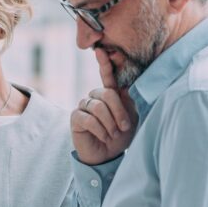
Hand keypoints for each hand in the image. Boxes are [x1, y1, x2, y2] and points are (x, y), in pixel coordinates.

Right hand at [71, 48, 137, 164]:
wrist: (108, 156)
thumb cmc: (120, 136)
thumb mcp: (131, 118)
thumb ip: (130, 101)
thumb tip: (131, 87)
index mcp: (109, 94)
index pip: (107, 75)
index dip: (104, 63)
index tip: (101, 50)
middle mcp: (95, 97)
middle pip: (107, 94)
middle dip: (119, 112)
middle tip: (124, 127)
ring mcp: (84, 106)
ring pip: (98, 107)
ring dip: (110, 123)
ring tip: (113, 134)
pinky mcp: (76, 117)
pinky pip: (89, 119)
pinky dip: (100, 130)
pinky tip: (104, 137)